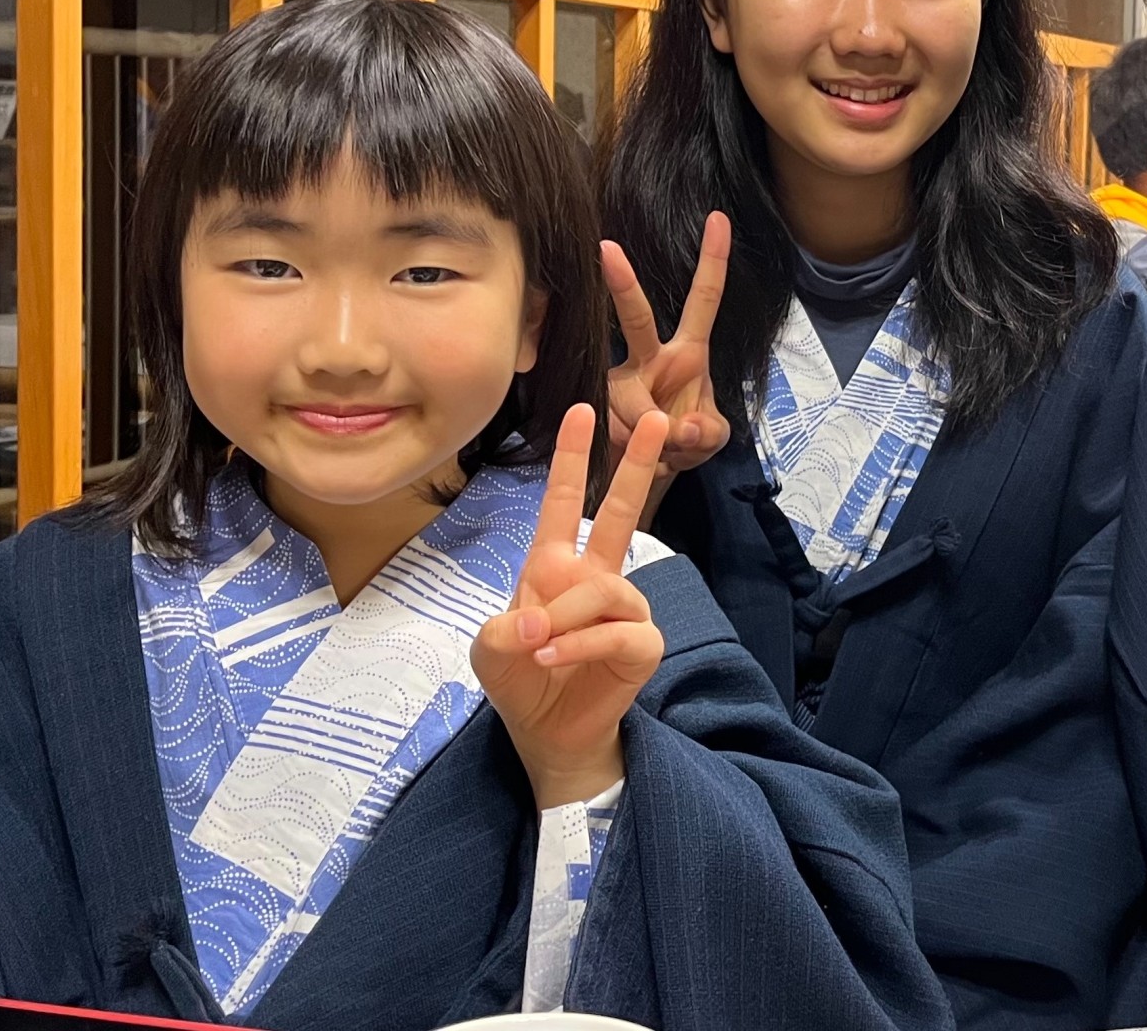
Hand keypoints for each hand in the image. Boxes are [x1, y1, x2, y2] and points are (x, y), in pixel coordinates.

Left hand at [473, 405, 668, 806]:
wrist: (546, 736)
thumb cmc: (520, 682)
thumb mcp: (490, 651)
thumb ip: (504, 629)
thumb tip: (539, 622)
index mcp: (555, 567)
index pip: (566, 503)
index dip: (573, 459)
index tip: (582, 410)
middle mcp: (596, 579)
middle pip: (623, 512)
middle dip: (637, 465)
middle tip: (656, 419)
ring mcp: (625, 610)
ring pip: (605, 589)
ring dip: (567, 617)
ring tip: (541, 648)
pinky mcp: (643, 645)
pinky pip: (619, 632)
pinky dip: (583, 644)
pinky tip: (557, 657)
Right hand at [600, 212, 731, 475]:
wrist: (648, 468)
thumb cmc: (686, 436)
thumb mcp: (710, 436)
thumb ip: (705, 432)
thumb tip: (682, 428)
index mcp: (688, 352)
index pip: (704, 299)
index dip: (712, 260)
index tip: (719, 217)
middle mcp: (650, 357)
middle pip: (637, 317)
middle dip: (623, 284)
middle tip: (608, 250)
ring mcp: (620, 381)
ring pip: (628, 398)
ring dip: (654, 435)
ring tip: (669, 450)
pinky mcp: (598, 409)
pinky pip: (616, 430)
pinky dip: (640, 454)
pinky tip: (648, 458)